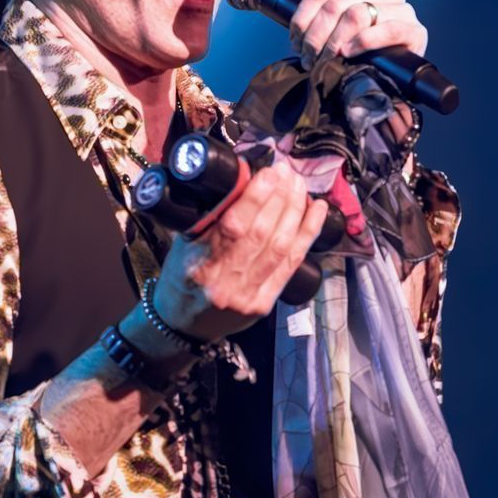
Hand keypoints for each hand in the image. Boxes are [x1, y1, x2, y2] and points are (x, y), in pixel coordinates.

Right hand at [150, 162, 327, 342]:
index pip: (235, 225)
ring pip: (281, 246)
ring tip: (299, 186)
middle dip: (281, 197)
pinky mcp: (265, 303)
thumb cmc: (181, 279)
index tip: (271, 172)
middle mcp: (226, 281)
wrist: (182, 325)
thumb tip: (244, 181)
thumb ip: (212, 218)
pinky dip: (307, 234)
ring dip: (296, 211)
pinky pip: (292, 264)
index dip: (258, 196)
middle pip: (263, 233)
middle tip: (288, 173)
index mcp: (200, 263)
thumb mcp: (184, 244)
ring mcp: (248, 295)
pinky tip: (317, 211)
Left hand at [290, 0, 429, 67]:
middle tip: (307, 57)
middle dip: (315, 35)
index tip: (295, 39)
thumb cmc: (361, 50)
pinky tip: (349, 53)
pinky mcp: (415, 31)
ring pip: (357, 14)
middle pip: (336, 4)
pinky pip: (388, 29)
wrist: (391, 77)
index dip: (303, 15)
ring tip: (325, 60)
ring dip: (334, 41)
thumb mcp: (338, 22)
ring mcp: (404, 10)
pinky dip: (363, 41)